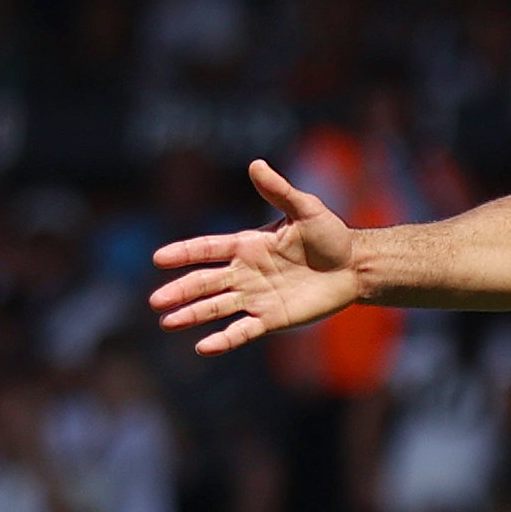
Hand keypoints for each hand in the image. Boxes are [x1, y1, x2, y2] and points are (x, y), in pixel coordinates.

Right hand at [148, 160, 368, 354]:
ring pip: (217, 308)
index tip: (159, 258)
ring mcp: (256, 297)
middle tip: (155, 301)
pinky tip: (203, 347)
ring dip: (192, 315)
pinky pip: (243, 331)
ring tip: (167, 322)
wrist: (355, 266)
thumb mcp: (305, 209)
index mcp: (247, 245)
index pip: (207, 249)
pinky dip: (224, 339)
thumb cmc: (330, 235)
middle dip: (180, 291)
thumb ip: (279, 191)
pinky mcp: (272, 319)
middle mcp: (245, 273)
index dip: (184, 253)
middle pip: (205, 283)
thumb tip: (256, 164)